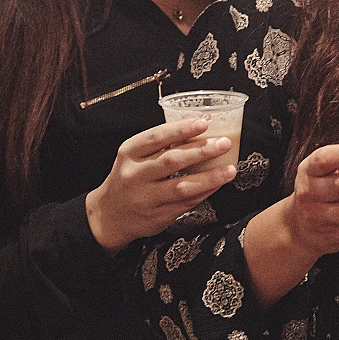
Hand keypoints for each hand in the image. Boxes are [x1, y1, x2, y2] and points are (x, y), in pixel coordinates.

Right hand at [86, 118, 236, 252]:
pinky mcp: (157, 216)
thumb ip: (160, 144)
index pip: (157, 137)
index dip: (181, 129)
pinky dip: (204, 193)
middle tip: (224, 143)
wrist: (109, 215)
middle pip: (172, 161)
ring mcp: (146, 198)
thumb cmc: (127, 178)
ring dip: (210, 177)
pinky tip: (217, 184)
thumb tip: (197, 129)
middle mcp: (135, 175)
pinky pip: (186, 203)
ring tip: (230, 169)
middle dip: (202, 151)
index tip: (203, 123)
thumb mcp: (134, 155)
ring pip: (182, 187)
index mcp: (129, 153)